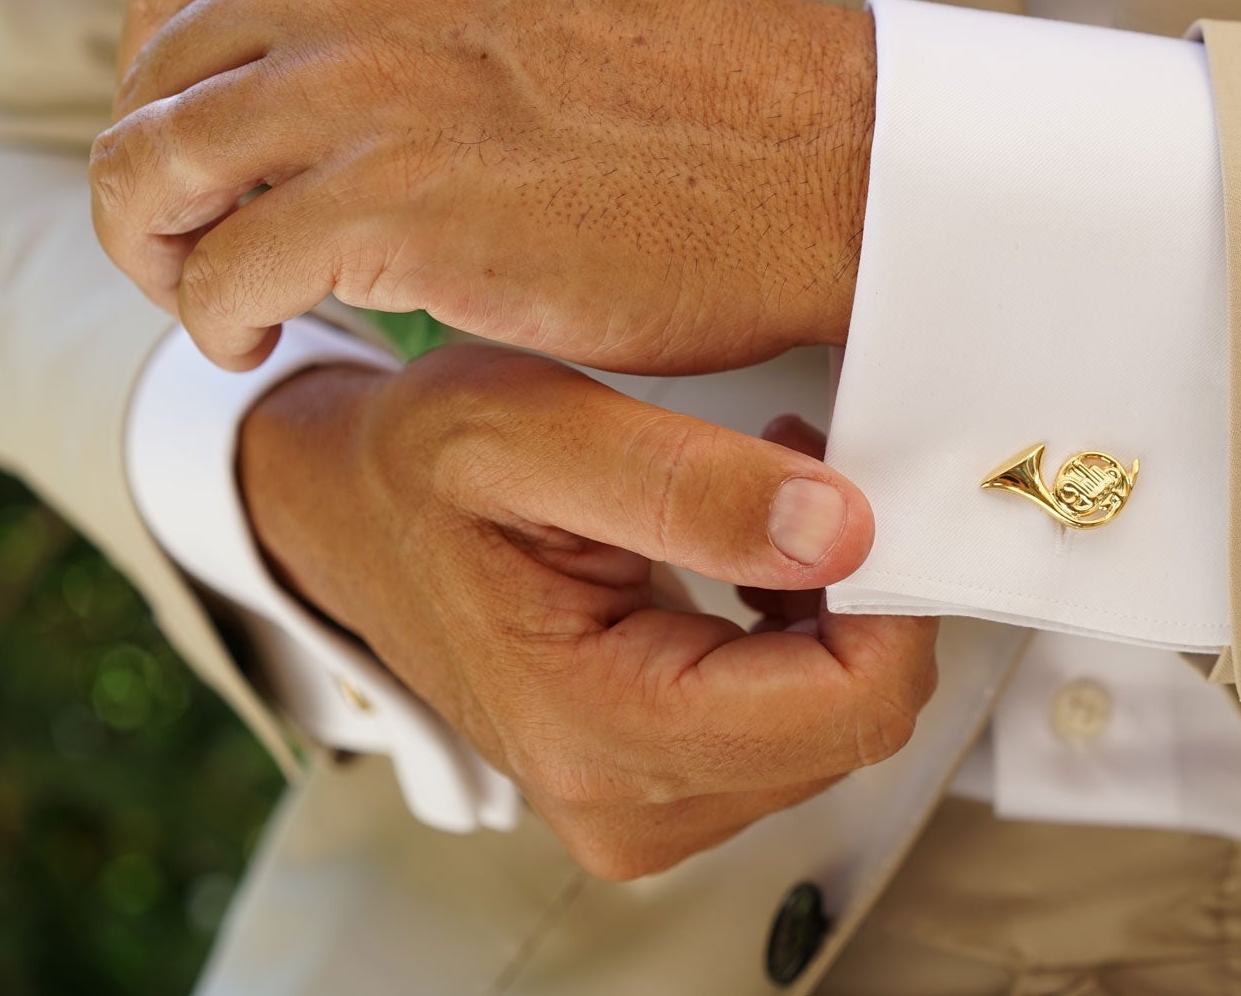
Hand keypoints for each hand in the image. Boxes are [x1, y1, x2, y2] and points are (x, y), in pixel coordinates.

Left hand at [92, 0, 875, 372]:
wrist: (815, 167)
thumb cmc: (696, 100)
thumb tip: (303, 67)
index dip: (169, 86)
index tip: (208, 154)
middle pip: (154, 84)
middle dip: (161, 181)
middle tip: (203, 244)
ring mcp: (365, 84)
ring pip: (156, 177)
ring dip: (167, 255)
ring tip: (219, 301)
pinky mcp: (388, 206)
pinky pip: (221, 277)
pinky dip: (219, 323)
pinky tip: (262, 339)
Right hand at [240, 343, 934, 879]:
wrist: (348, 517)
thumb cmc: (417, 469)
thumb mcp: (529, 429)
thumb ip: (687, 483)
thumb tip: (841, 533)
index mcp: (599, 730)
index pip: (848, 707)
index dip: (892, 597)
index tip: (862, 496)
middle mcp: (626, 806)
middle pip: (856, 725)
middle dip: (864, 597)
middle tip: (806, 483)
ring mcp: (643, 812)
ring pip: (837, 727)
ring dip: (832, 613)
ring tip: (767, 513)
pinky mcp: (659, 792)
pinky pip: (795, 728)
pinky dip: (802, 639)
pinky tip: (756, 563)